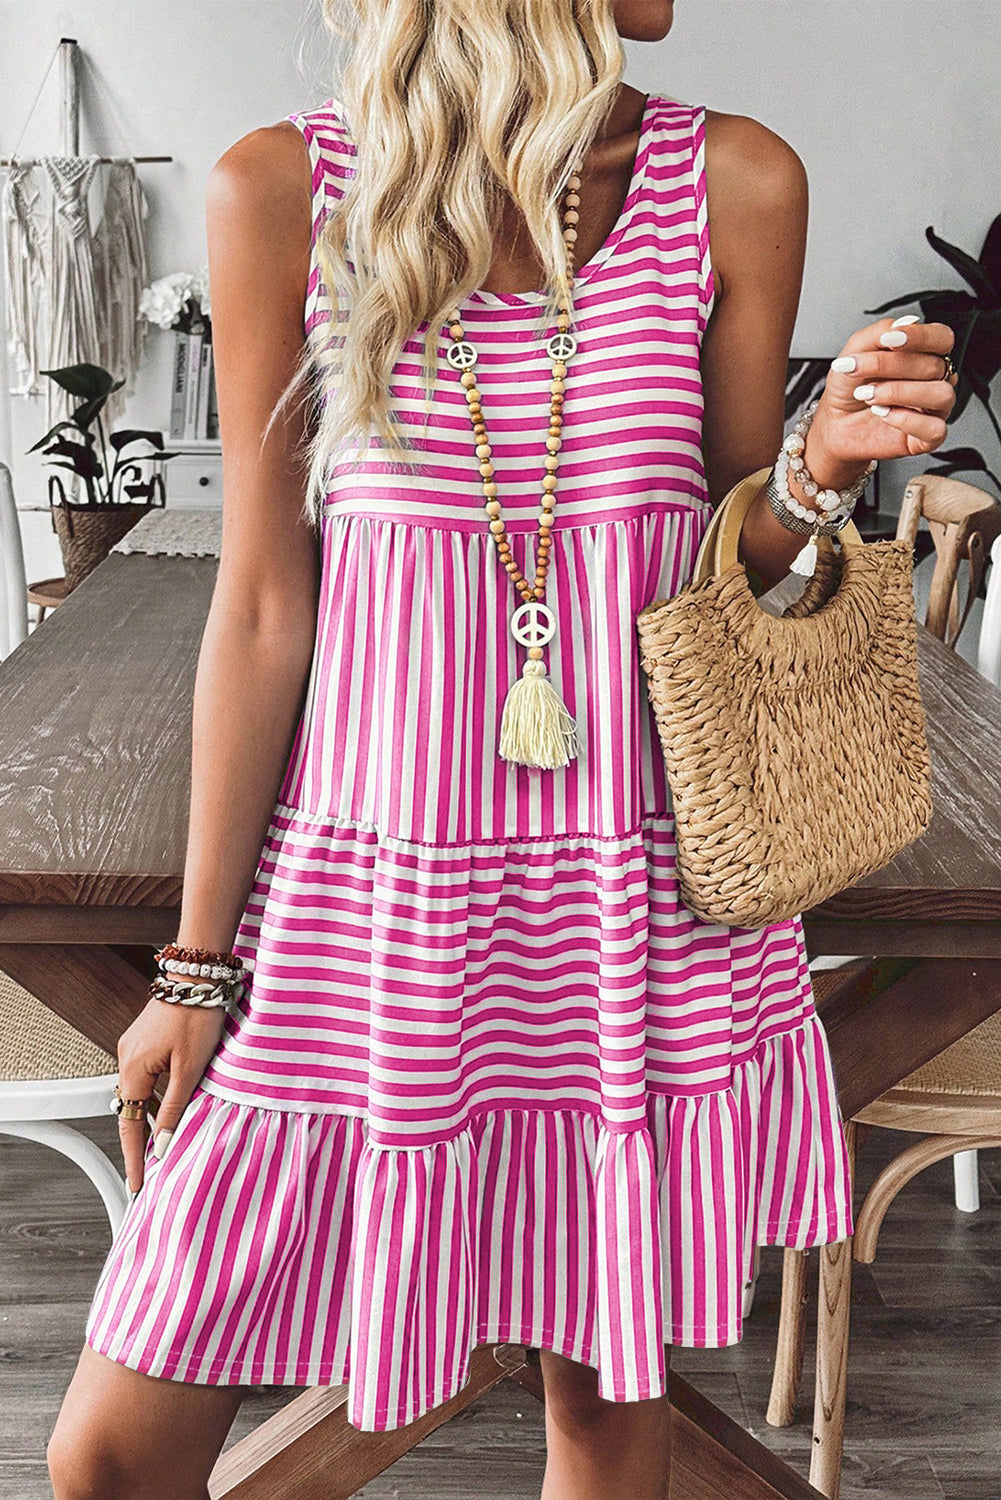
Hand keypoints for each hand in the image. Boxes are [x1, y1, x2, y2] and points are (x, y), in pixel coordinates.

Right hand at [116, 998, 227, 1192]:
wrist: (198, 976)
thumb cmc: (196, 1016)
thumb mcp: (190, 1069)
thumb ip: (176, 1108)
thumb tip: (165, 1143)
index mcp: (133, 1070)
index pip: (130, 1126)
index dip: (134, 1158)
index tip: (137, 1184)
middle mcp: (127, 1059)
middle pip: (130, 1111)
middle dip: (141, 1141)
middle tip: (151, 1170)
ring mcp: (134, 1048)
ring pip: (139, 1094)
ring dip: (150, 1117)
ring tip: (164, 1143)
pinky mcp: (145, 1040)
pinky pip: (145, 1077)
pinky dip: (155, 1096)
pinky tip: (170, 1106)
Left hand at [807, 314, 956, 477]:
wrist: (834, 423)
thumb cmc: (849, 388)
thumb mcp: (855, 352)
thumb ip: (879, 333)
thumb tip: (908, 322)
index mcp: (923, 355)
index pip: (942, 338)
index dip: (920, 336)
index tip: (890, 338)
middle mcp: (934, 380)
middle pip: (934, 365)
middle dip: (889, 366)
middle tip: (859, 370)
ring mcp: (934, 409)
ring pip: (941, 394)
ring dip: (899, 392)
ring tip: (868, 395)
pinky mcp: (928, 437)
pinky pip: (934, 428)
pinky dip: (905, 419)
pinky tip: (882, 413)